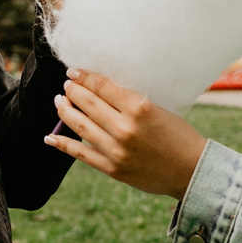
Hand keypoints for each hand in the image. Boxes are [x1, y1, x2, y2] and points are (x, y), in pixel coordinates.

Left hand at [46, 70, 205, 199]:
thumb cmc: (179, 136)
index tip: (74, 71)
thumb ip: (131, 101)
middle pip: (88, 104)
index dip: (85, 77)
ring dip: (66, 111)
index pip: (102, 86)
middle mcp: (125, 127)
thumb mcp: (158, 109)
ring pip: (81, 126)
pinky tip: (50, 136)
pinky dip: (63, 144)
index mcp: (139, 107)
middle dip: (73, 91)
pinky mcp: (113, 169)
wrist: (191, 170)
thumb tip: (102, 90)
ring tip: (59, 101)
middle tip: (67, 85)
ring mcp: (117, 150)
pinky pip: (82, 154)